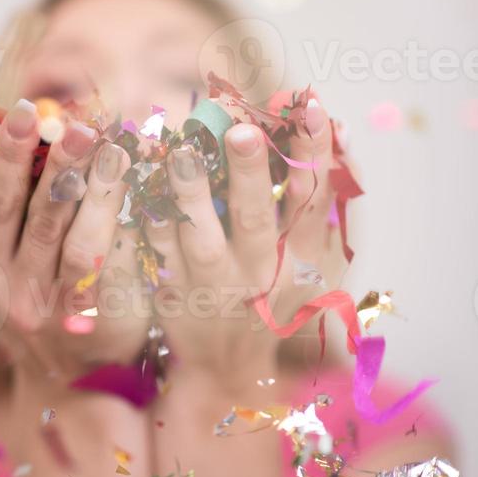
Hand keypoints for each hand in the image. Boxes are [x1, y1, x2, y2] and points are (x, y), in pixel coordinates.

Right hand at [0, 100, 151, 383]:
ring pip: (76, 240)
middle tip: (74, 119)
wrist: (64, 388)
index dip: (11, 156)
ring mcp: (54, 312)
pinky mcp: (97, 322)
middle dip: (54, 162)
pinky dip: (127, 227)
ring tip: (114, 146)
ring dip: (95, 190)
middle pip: (33, 216)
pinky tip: (145, 190)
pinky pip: (114, 268)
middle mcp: (12, 293)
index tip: (28, 111)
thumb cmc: (32, 311)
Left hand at [144, 93, 336, 391]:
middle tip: (241, 131)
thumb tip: (337, 126)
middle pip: (255, 217)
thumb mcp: (316, 255)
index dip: (316, 153)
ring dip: (190, 194)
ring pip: (200, 236)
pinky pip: (157, 249)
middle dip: (250, 173)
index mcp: (300, 257)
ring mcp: (212, 284)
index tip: (315, 108)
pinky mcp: (172, 290)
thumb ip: (323, 194)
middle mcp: (259, 270)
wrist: (233, 369)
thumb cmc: (280, 294)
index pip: (314, 199)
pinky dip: (148, 215)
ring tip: (181, 153)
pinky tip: (140, 178)